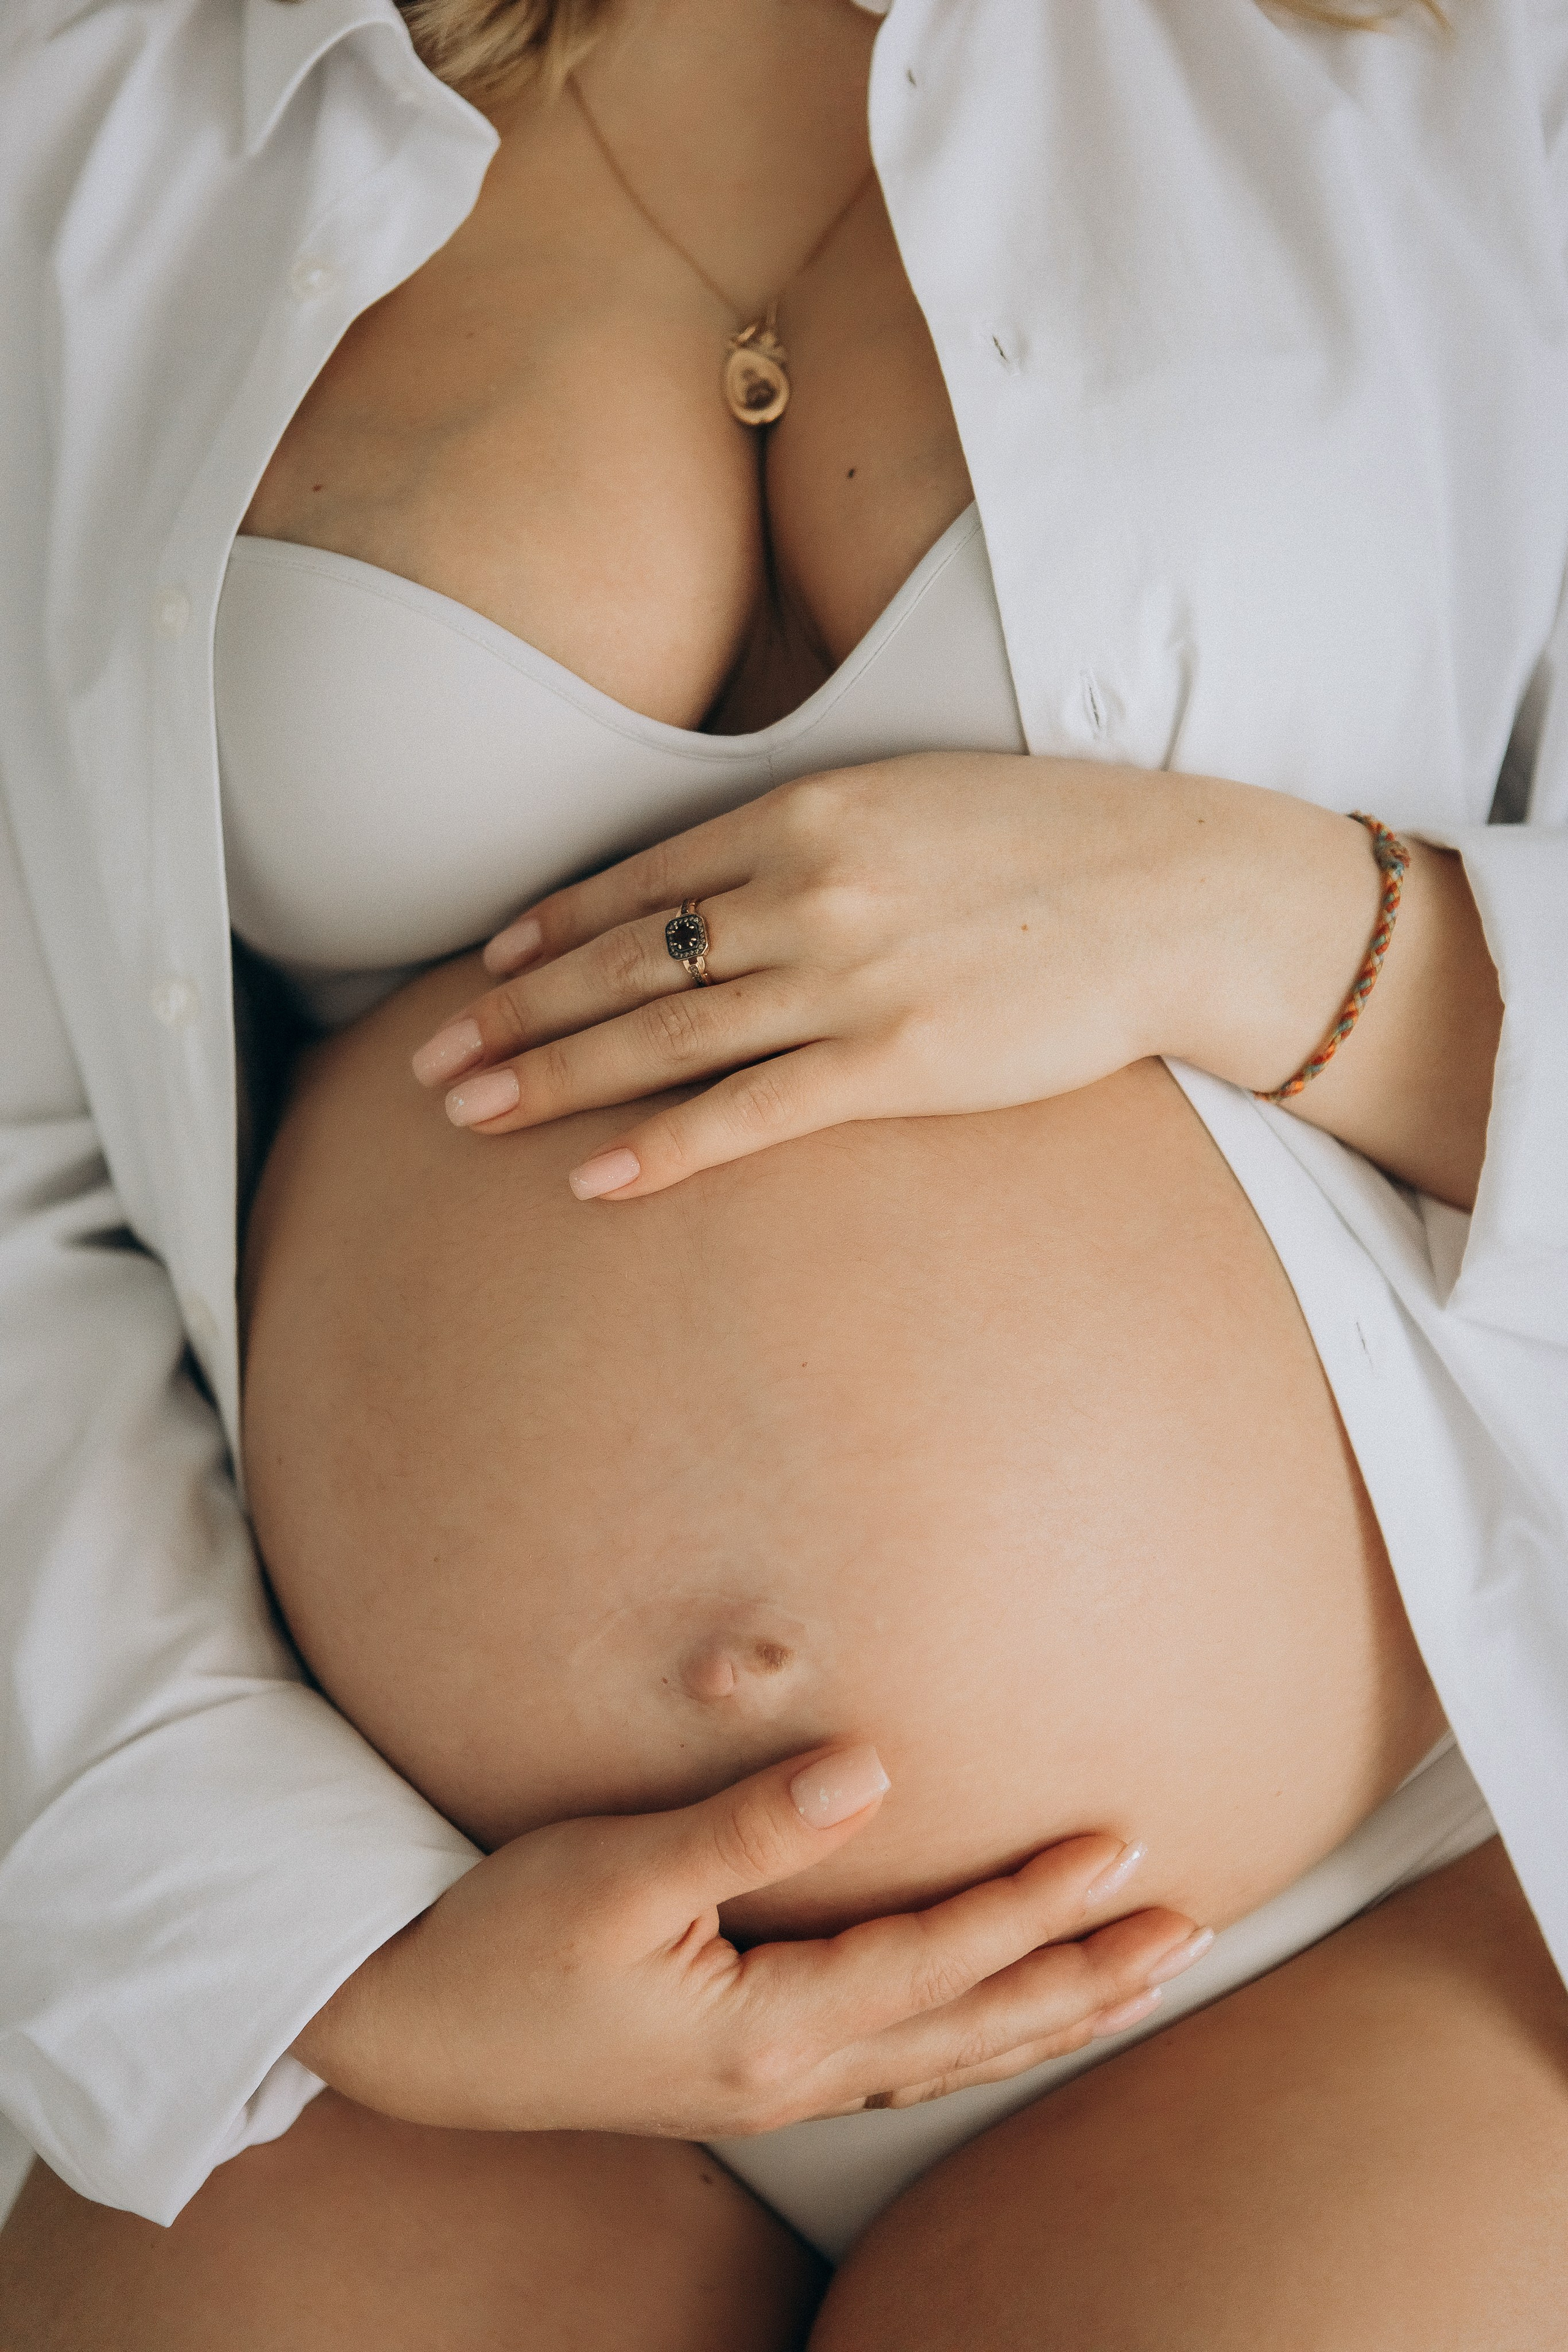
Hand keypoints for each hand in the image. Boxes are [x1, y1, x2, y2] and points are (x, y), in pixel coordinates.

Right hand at [293, 1743, 1209, 2133]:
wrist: (405, 2035)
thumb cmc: (498, 1944)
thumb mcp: (613, 1871)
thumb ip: (748, 1826)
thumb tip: (872, 1771)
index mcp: (768, 2026)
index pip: (939, 1959)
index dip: (1037, 1904)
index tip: (1126, 1848)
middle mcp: (789, 2073)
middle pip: (972, 2028)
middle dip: (1084, 1979)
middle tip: (1191, 1931)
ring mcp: (768, 2088)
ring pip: (944, 2059)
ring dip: (1043, 2015)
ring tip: (1130, 1979)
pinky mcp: (741, 2074)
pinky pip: (893, 2067)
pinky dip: (966, 2042)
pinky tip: (987, 2025)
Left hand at [409, 753, 1384, 1198]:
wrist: (1181, 895)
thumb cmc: (1057, 844)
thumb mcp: (916, 800)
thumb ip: (817, 834)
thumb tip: (741, 878)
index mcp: (807, 812)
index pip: (640, 877)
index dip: (548, 928)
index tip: (484, 966)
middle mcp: (806, 891)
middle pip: (624, 962)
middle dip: (514, 1014)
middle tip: (429, 1059)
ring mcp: (846, 979)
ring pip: (662, 1036)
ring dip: (552, 1077)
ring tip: (464, 1113)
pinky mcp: (896, 1064)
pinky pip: (750, 1113)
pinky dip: (662, 1148)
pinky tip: (589, 1179)